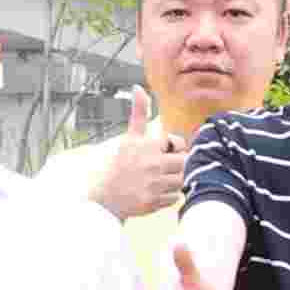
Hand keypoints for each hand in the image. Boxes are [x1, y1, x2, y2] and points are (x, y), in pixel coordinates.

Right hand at [91, 85, 188, 220]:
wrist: (105, 197)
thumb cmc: (120, 164)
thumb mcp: (129, 137)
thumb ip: (139, 113)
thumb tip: (138, 88)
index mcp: (147, 146)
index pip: (179, 143)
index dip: (175, 147)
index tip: (165, 151)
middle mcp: (152, 164)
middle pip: (184, 162)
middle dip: (178, 164)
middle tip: (166, 167)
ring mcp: (153, 184)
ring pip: (181, 180)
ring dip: (175, 180)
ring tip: (161, 180)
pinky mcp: (154, 202)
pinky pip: (175, 197)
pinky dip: (169, 196)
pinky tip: (157, 192)